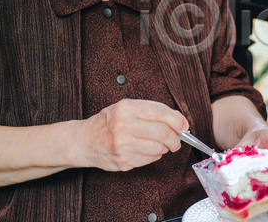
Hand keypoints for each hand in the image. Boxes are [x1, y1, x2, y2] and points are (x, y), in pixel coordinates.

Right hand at [74, 99, 188, 171]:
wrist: (84, 140)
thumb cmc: (108, 122)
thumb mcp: (126, 107)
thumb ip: (151, 111)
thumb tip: (178, 121)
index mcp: (126, 108)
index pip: (161, 113)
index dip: (178, 120)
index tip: (184, 125)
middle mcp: (123, 125)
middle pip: (163, 133)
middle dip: (175, 138)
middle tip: (176, 140)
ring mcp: (122, 145)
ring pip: (159, 148)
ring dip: (165, 148)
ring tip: (161, 144)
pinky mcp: (123, 161)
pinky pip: (150, 160)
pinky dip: (155, 156)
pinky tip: (147, 150)